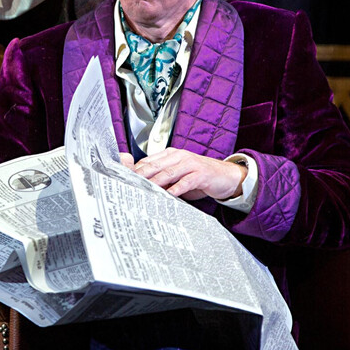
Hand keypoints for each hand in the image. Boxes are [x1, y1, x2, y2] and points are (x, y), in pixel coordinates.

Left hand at [131, 148, 245, 200]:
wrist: (226, 176)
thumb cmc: (200, 177)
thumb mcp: (178, 176)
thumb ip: (163, 180)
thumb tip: (143, 188)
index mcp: (171, 155)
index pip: (148, 161)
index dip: (135, 171)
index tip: (123, 180)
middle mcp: (179, 156)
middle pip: (154, 165)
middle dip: (140, 176)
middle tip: (128, 186)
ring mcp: (190, 164)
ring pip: (168, 172)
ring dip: (155, 182)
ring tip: (144, 191)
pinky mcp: (201, 174)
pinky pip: (186, 181)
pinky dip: (176, 188)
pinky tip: (168, 195)